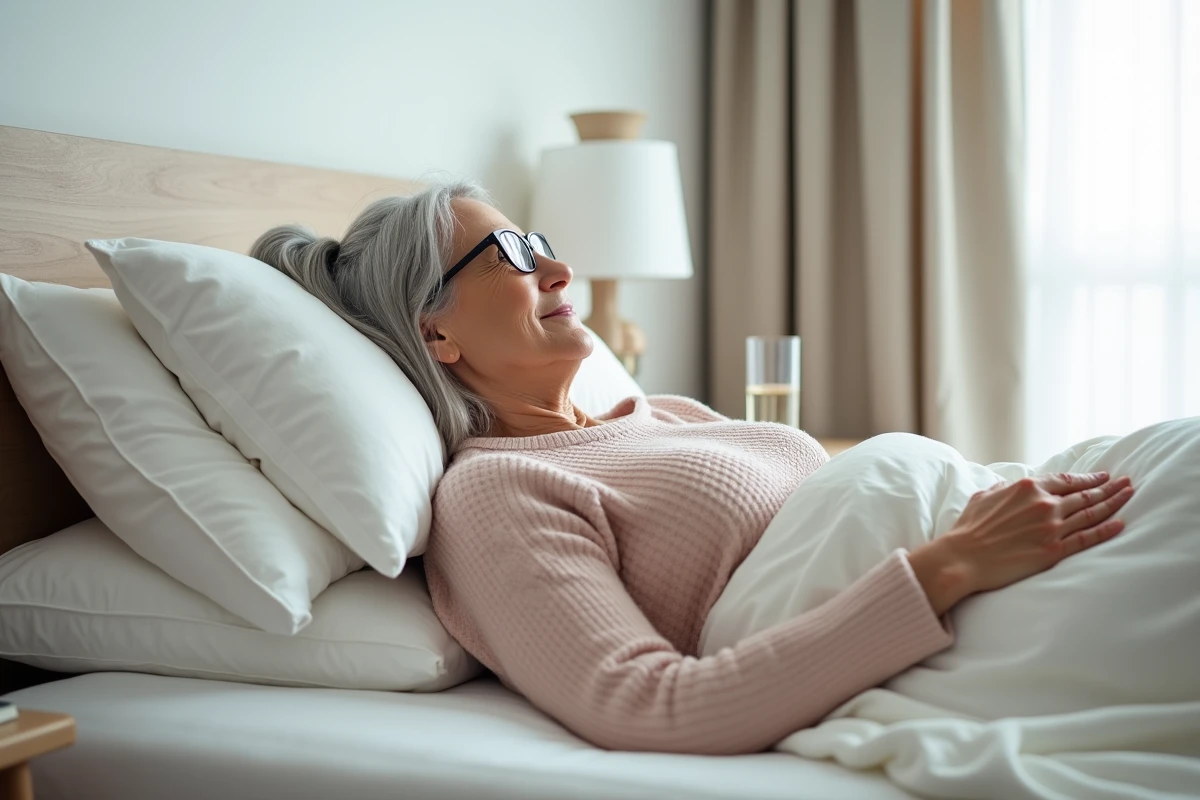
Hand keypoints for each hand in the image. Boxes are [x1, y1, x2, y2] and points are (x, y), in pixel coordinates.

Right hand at [907, 472, 1133, 614]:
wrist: (963, 558)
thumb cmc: (968, 529)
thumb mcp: (982, 497)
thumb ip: (1001, 489)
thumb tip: (1007, 486)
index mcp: (1026, 488)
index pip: (1066, 480)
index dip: (1087, 478)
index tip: (1101, 476)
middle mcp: (1043, 504)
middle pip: (1084, 494)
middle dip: (1108, 487)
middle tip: (1126, 482)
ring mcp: (1051, 527)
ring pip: (1090, 512)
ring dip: (1113, 503)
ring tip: (1129, 495)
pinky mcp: (1054, 550)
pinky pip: (1087, 538)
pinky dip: (1106, 529)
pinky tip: (1120, 523)